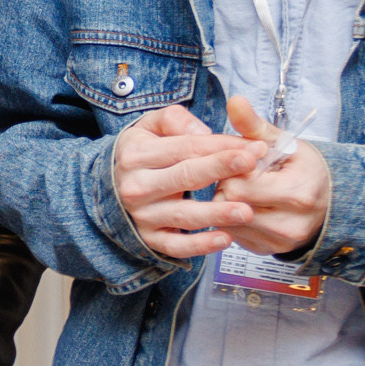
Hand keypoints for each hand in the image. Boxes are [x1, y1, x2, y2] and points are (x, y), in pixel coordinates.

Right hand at [112, 105, 263, 259]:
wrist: (111, 188)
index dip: (221, 145)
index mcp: (137, 155)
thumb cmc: (141, 154)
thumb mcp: (148, 127)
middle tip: (253, 165)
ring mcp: (143, 216)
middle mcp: (137, 186)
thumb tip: (203, 132)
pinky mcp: (150, 239)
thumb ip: (174, 120)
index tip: (252, 146)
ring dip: (217, 213)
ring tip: (247, 210)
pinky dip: (200, 245)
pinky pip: (177, 245)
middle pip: (186, 176)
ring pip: (184, 215)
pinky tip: (225, 239)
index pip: (186, 147)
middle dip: (222, 169)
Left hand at [213, 97, 330, 255]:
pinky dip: (233, 219)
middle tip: (236, 174)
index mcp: (297, 193)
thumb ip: (254, 125)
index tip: (238, 160)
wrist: (331, 202)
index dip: (232, 169)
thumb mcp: (283, 142)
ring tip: (242, 188)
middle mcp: (290, 224)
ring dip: (227, 204)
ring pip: (228, 222)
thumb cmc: (304, 169)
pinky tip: (245, 205)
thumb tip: (235, 101)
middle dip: (226, 186)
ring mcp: (278, 242)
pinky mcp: (266, 251)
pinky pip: (234, 235)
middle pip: (231, 205)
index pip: (240, 184)